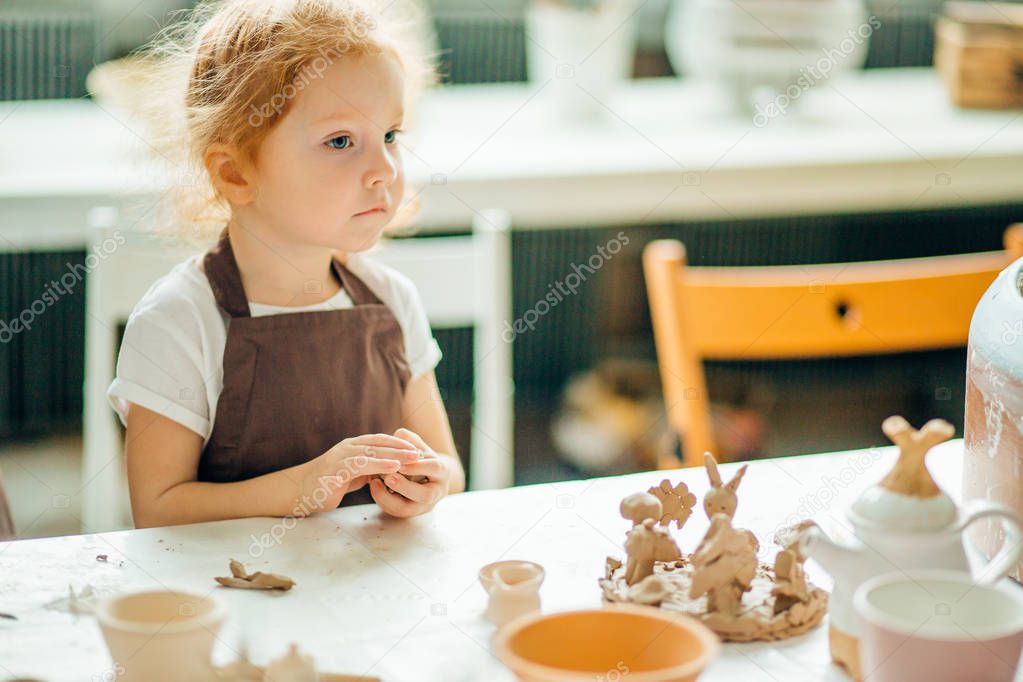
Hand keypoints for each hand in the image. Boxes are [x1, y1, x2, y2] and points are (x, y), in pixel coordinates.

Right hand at [292, 433, 420, 515]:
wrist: (297, 492)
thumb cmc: (325, 484)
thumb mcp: (350, 474)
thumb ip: (365, 468)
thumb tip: (385, 468)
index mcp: (350, 447)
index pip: (378, 440)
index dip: (397, 443)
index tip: (415, 447)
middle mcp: (346, 449)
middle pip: (378, 445)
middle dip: (400, 448)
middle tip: (420, 452)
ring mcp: (340, 458)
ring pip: (371, 453)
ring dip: (393, 455)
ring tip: (412, 459)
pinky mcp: (336, 471)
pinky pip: (360, 466)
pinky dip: (378, 465)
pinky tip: (392, 468)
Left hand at [369, 428, 454, 517]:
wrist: (426, 477)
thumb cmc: (421, 458)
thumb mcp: (419, 447)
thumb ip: (411, 440)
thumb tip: (400, 434)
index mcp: (442, 472)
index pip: (434, 469)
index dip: (418, 466)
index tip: (400, 461)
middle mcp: (437, 492)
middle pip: (425, 495)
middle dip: (405, 487)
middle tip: (387, 477)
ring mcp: (423, 506)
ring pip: (408, 509)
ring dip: (389, 497)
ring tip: (374, 482)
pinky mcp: (408, 513)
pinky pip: (395, 511)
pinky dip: (382, 500)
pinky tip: (373, 486)